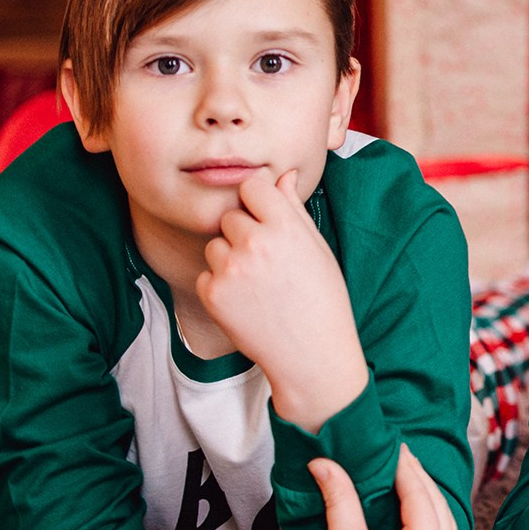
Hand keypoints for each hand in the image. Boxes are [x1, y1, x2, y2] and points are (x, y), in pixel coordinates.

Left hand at [199, 169, 367, 430]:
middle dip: (244, 232)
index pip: (253, 186)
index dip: (258, 199)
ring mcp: (231, 269)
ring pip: (215, 245)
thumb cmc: (322, 299)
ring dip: (229, 258)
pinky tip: (246, 301)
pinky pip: (206, 274)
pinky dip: (220, 285)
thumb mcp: (317, 248)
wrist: (312, 354)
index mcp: (286, 227)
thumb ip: (293, 209)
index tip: (265, 214)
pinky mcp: (212, 294)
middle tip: (267, 260)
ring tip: (258, 283)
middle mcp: (256, 243)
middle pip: (231, 216)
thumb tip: (283, 176)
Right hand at [310, 444, 458, 529]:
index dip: (405, 467)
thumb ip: (340, 498)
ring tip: (408, 478)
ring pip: (446, 524)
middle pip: (438, 506)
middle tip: (400, 456)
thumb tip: (324, 463)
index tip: (392, 446)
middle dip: (418, 479)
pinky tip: (416, 512)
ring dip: (428, 499)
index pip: (420, 495)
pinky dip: (431, 522)